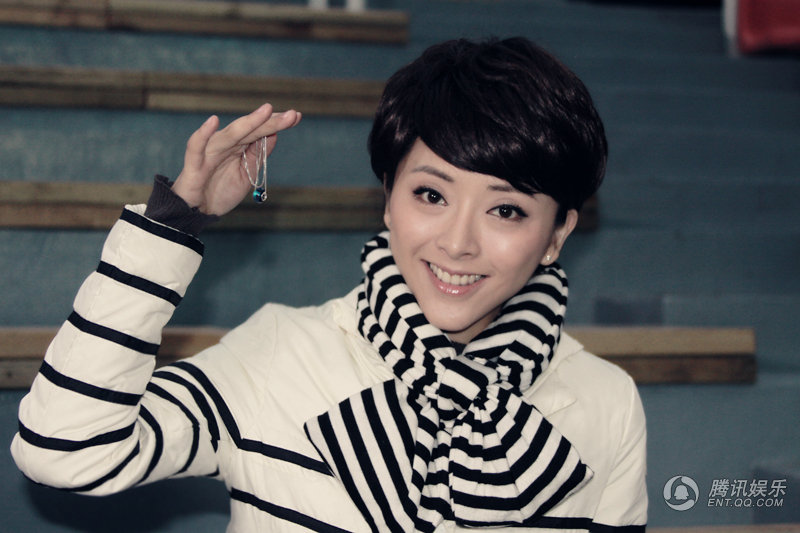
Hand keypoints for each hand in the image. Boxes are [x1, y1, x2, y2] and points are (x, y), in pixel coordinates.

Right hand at [172, 104, 301, 215]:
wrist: (196, 212)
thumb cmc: (219, 191)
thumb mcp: (247, 175)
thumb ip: (257, 156)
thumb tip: (274, 135)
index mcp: (238, 147)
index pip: (258, 131)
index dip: (276, 123)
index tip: (297, 116)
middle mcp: (225, 145)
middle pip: (249, 130)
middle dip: (270, 121)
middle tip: (292, 115)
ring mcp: (209, 153)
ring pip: (230, 135)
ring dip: (248, 122)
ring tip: (266, 111)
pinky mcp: (194, 165)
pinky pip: (196, 147)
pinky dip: (203, 134)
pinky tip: (213, 121)